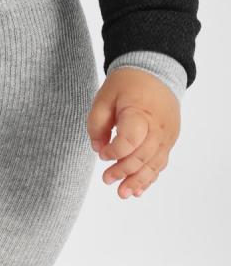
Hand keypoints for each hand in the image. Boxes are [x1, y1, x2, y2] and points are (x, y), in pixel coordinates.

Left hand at [86, 67, 180, 198]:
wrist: (154, 71)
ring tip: (123, 194)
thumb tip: (97, 149)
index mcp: (140, 112)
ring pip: (154, 164)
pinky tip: (138, 189)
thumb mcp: (104, 96)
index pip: (131, 140)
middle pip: (143, 156)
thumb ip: (96, 123)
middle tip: (106, 180)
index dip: (115, 151)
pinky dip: (150, 176)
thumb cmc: (126, 84)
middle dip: (123, 171)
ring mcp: (167, 134)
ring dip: (138, 181)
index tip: (102, 153)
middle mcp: (158, 126)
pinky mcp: (169, 139)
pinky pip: (161, 162)